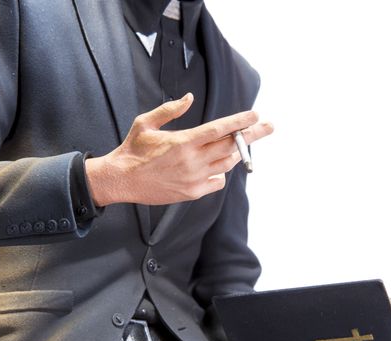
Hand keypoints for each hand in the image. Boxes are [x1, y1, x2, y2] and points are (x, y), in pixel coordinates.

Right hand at [85, 93, 273, 205]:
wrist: (121, 180)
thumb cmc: (133, 150)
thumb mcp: (146, 123)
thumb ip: (170, 110)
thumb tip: (189, 98)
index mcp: (184, 142)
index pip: (220, 130)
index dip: (240, 122)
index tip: (255, 116)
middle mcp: (193, 161)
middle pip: (231, 147)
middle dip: (252, 135)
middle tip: (269, 126)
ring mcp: (194, 178)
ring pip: (226, 165)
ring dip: (236, 153)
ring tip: (239, 144)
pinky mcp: (192, 192)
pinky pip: (216, 182)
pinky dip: (220, 173)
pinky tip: (216, 167)